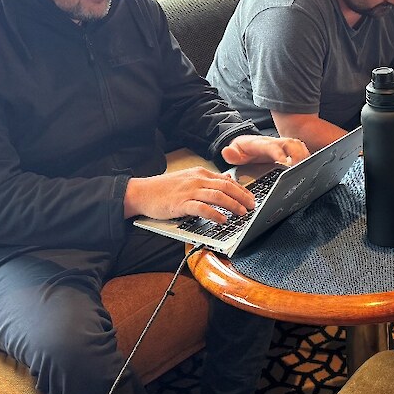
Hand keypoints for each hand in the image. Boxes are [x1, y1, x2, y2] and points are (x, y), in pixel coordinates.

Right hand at [125, 167, 255, 221]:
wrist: (142, 192)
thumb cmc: (164, 189)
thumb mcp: (188, 180)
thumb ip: (206, 181)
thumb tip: (224, 182)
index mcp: (200, 173)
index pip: (226, 180)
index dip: (241, 189)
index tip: (251, 197)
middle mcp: (197, 180)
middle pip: (226, 186)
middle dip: (242, 196)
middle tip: (252, 206)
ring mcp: (189, 191)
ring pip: (217, 196)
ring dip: (233, 205)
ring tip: (242, 213)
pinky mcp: (181, 203)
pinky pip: (202, 208)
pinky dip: (215, 214)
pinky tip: (222, 220)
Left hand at [222, 134, 309, 166]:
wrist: (247, 143)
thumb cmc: (243, 150)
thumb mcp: (234, 152)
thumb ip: (231, 154)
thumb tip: (226, 151)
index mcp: (262, 144)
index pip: (273, 147)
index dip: (280, 154)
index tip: (285, 163)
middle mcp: (276, 142)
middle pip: (291, 144)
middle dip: (297, 155)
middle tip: (300, 168)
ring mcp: (284, 144)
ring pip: (299, 146)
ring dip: (304, 156)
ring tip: (307, 168)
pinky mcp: (290, 149)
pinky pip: (302, 150)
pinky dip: (307, 157)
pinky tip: (309, 167)